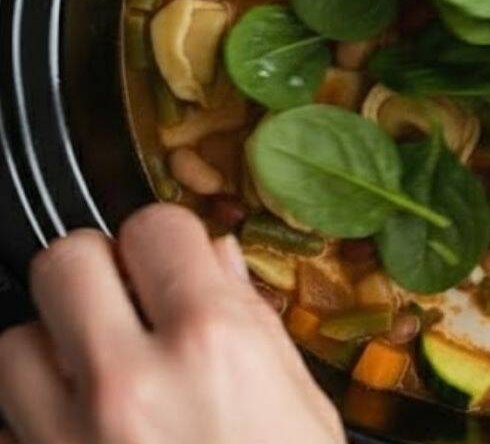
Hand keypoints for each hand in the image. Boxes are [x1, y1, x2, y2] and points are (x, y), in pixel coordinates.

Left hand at [0, 204, 343, 443]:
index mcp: (212, 347)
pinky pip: (3, 426)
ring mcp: (64, 439)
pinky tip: (84, 442)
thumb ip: (253, 328)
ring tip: (97, 383)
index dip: (169, 240)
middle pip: (65, 261)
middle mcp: (127, 381)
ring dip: (51, 354)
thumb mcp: (300, 412)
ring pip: (11, 344)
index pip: (156, 226)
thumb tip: (216, 263)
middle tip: (127, 303)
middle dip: (97, 272)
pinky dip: (34, 425)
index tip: (176, 261)